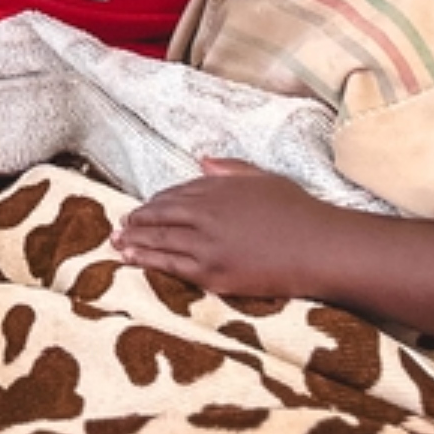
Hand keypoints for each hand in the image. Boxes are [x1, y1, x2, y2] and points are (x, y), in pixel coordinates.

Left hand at [114, 159, 345, 299]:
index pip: (176, 193)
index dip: (156, 202)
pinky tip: (131, 259)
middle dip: (137, 220)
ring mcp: (206, 243)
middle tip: (120, 224)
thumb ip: (230, 169)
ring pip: (159, 240)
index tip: (144, 207)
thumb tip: (202, 160)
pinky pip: (170, 265)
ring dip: (134, 240)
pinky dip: (147, 260)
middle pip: (160, 214)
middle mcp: (206, 212)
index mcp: (218, 187)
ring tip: (115, 242)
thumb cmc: (299, 212)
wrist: (318, 247)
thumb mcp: (263, 179)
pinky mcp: (211, 272)